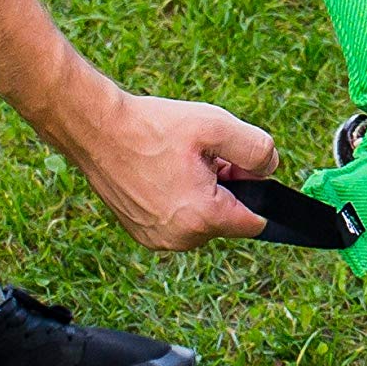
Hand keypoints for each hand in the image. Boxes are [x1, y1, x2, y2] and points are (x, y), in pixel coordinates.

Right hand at [74, 90, 277, 249]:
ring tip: (177, 161)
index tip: (235, 165)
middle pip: (225, 219)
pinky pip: (175, 221)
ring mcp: (156, 239)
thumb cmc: (152, 127)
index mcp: (203, 218)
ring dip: (199, 194)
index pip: (254, 222)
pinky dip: (175, 200)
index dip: (253, 189)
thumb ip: (257, 149)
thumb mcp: (216, 126)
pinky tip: (159, 171)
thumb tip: (270, 168)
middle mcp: (180, 239)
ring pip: (199, 220)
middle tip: (200, 156)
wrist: (96, 129)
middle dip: (223, 189)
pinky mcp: (140, 233)